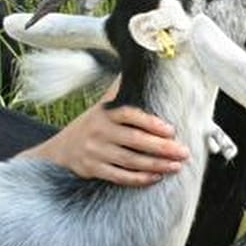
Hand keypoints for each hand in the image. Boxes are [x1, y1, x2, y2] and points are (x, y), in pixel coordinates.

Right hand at [19, 97, 188, 186]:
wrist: (61, 150)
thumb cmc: (92, 126)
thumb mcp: (102, 106)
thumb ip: (120, 91)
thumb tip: (140, 66)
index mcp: (105, 113)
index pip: (130, 115)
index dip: (151, 122)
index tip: (171, 130)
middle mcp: (99, 131)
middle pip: (135, 140)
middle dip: (162, 147)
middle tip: (183, 152)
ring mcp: (95, 152)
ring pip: (130, 160)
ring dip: (156, 165)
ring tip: (176, 166)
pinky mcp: (93, 169)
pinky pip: (119, 176)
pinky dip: (139, 178)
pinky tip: (156, 177)